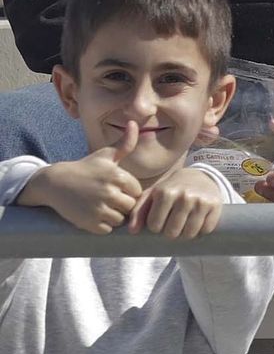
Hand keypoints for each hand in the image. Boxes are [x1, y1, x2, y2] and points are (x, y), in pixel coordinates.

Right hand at [19, 121, 142, 232]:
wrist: (55, 183)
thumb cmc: (85, 167)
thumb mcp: (105, 155)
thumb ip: (125, 143)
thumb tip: (134, 123)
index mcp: (118, 175)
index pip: (137, 191)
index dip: (128, 191)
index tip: (117, 188)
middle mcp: (109, 192)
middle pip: (130, 206)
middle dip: (122, 204)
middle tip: (109, 198)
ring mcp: (99, 209)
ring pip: (120, 219)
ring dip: (114, 216)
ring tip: (102, 206)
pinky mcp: (88, 223)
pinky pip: (107, 230)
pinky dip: (103, 225)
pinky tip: (94, 214)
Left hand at [129, 165, 224, 240]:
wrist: (199, 176)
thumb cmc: (171, 189)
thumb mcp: (152, 195)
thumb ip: (138, 212)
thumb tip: (132, 231)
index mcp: (165, 192)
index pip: (155, 226)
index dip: (156, 226)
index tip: (160, 219)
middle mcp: (184, 196)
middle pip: (172, 233)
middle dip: (171, 232)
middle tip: (173, 223)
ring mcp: (201, 201)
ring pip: (189, 234)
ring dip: (185, 233)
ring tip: (184, 223)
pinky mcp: (215, 205)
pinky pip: (205, 230)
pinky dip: (201, 230)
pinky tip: (198, 221)